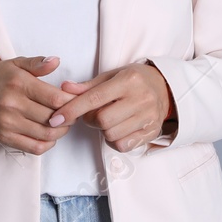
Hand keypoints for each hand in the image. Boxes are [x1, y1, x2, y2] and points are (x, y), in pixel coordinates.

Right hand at [0, 55, 73, 154]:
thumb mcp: (13, 64)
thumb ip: (37, 63)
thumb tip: (56, 61)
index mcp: (19, 84)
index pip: (55, 98)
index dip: (71, 101)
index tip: (75, 100)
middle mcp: (13, 105)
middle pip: (54, 117)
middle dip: (70, 116)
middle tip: (74, 112)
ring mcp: (9, 124)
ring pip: (47, 134)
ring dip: (61, 131)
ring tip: (63, 123)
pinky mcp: (5, 138)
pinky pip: (35, 147)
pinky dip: (48, 144)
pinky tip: (49, 135)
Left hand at [51, 62, 173, 152]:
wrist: (166, 88)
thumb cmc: (134, 80)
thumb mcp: (112, 76)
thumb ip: (88, 86)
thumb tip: (64, 88)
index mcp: (128, 81)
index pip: (94, 98)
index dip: (72, 109)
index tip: (55, 119)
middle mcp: (141, 99)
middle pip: (102, 120)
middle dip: (91, 120)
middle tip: (94, 113)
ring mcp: (148, 117)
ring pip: (111, 134)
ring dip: (103, 130)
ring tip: (109, 119)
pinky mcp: (152, 132)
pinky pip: (123, 145)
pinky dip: (115, 140)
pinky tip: (119, 128)